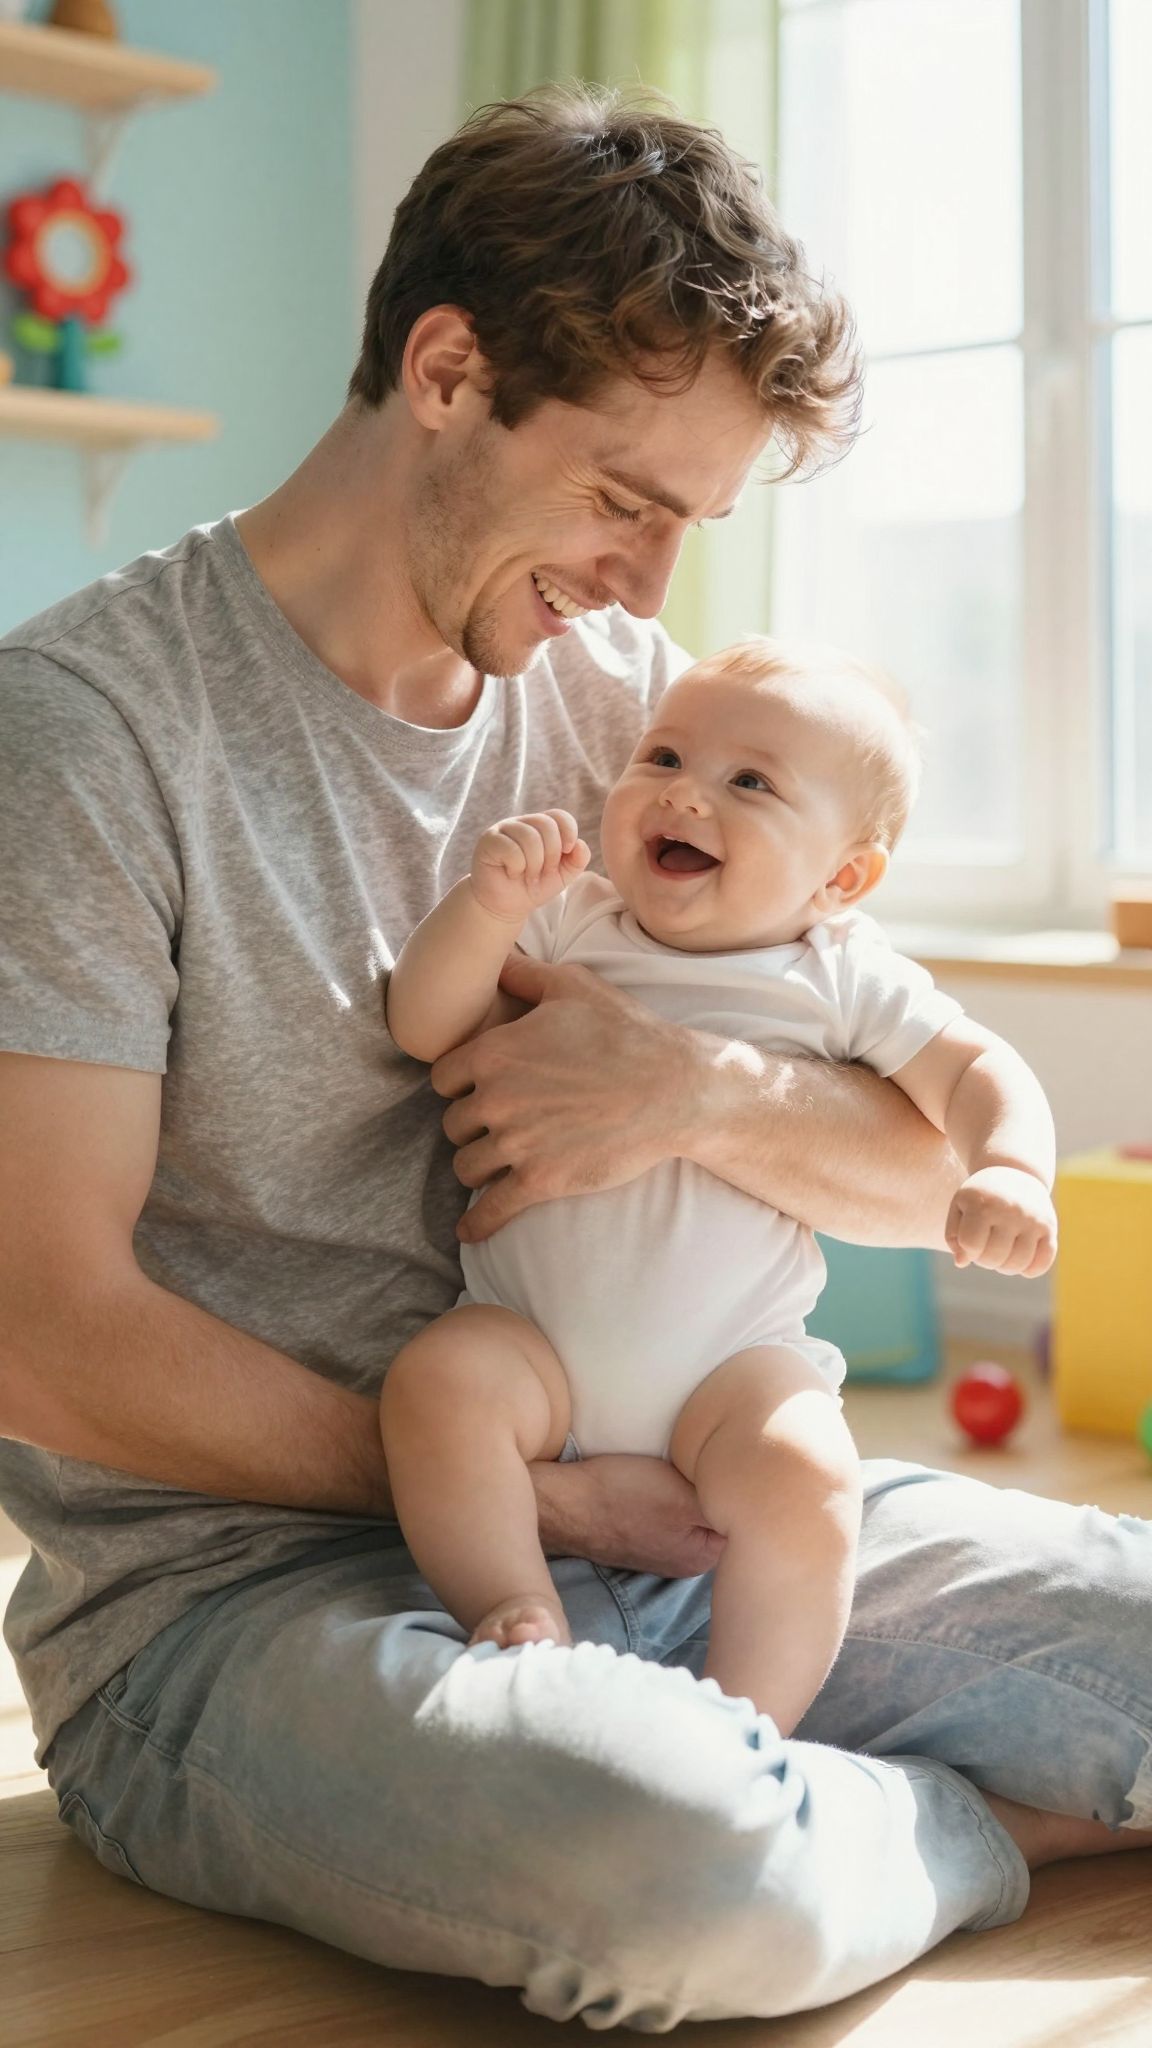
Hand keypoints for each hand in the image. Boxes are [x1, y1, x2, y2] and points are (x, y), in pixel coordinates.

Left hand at [430, 953, 695, 1241]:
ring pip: (466, 1167)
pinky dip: (477, 1224)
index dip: (458, 1085)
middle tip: (495, 1126)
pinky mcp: (540, 1180)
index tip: (475, 1091)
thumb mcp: (573, 987)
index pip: (443, 1078)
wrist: (674, 1090)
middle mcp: (496, 1098)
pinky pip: (491, 1210)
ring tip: (493, 1167)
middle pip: (453, 1124)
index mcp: (495, 1052)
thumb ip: (524, 974)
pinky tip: (470, 1231)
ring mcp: (516, 1143)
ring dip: (476, 1168)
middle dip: (470, 1126)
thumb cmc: (627, 1034)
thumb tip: (497, 957)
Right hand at [470, 808, 590, 922]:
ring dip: (534, 864)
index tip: (567, 852)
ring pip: (529, 837)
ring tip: (527, 876)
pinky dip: (517, 867)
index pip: (559, 816)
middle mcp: (522, 823)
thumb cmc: (533, 886)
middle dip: (551, 854)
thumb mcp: (563, 875)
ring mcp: (503, 829)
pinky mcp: (489, 841)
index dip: (569, 832)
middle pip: (546, 824)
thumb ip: (577, 860)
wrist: (506, 906)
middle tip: (542, 872)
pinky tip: (511, 873)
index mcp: (540, 826)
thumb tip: (580, 844)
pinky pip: (511, 849)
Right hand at [532, 1453, 725, 1577]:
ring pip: (693, 1509)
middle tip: (709, 1458)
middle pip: (718, 1514)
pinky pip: (668, 1509)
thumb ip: (727, 1502)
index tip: (735, 1463)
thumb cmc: (622, 1495)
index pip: (742, 1518)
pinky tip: (658, 1476)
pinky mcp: (639, 1531)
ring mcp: (661, 1547)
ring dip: (691, 1486)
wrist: (564, 1500)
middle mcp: (685, 1560)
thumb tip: (763, 1503)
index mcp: (702, 1558)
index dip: (741, 1487)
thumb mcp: (686, 1495)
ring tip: (682, 1465)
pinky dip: (668, 1490)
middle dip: (717, 1487)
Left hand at [946, 1165, 1056, 1275]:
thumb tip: (962, 1262)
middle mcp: (1010, 1210)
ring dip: (1005, 1267)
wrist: (1014, 1172)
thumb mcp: (960, 1207)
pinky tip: (1021, 1260)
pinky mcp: (1049, 1227)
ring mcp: (1033, 1219)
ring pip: (1018, 1265)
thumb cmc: (981, 1197)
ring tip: (1001, 1252)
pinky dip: (1030, 1270)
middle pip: (993, 1258)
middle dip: (985, 1260)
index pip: (971, 1245)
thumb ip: (954, 1236)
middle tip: (986, 1247)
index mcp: (983, 1204)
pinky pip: (1042, 1263)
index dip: (968, 1250)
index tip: (971, 1241)